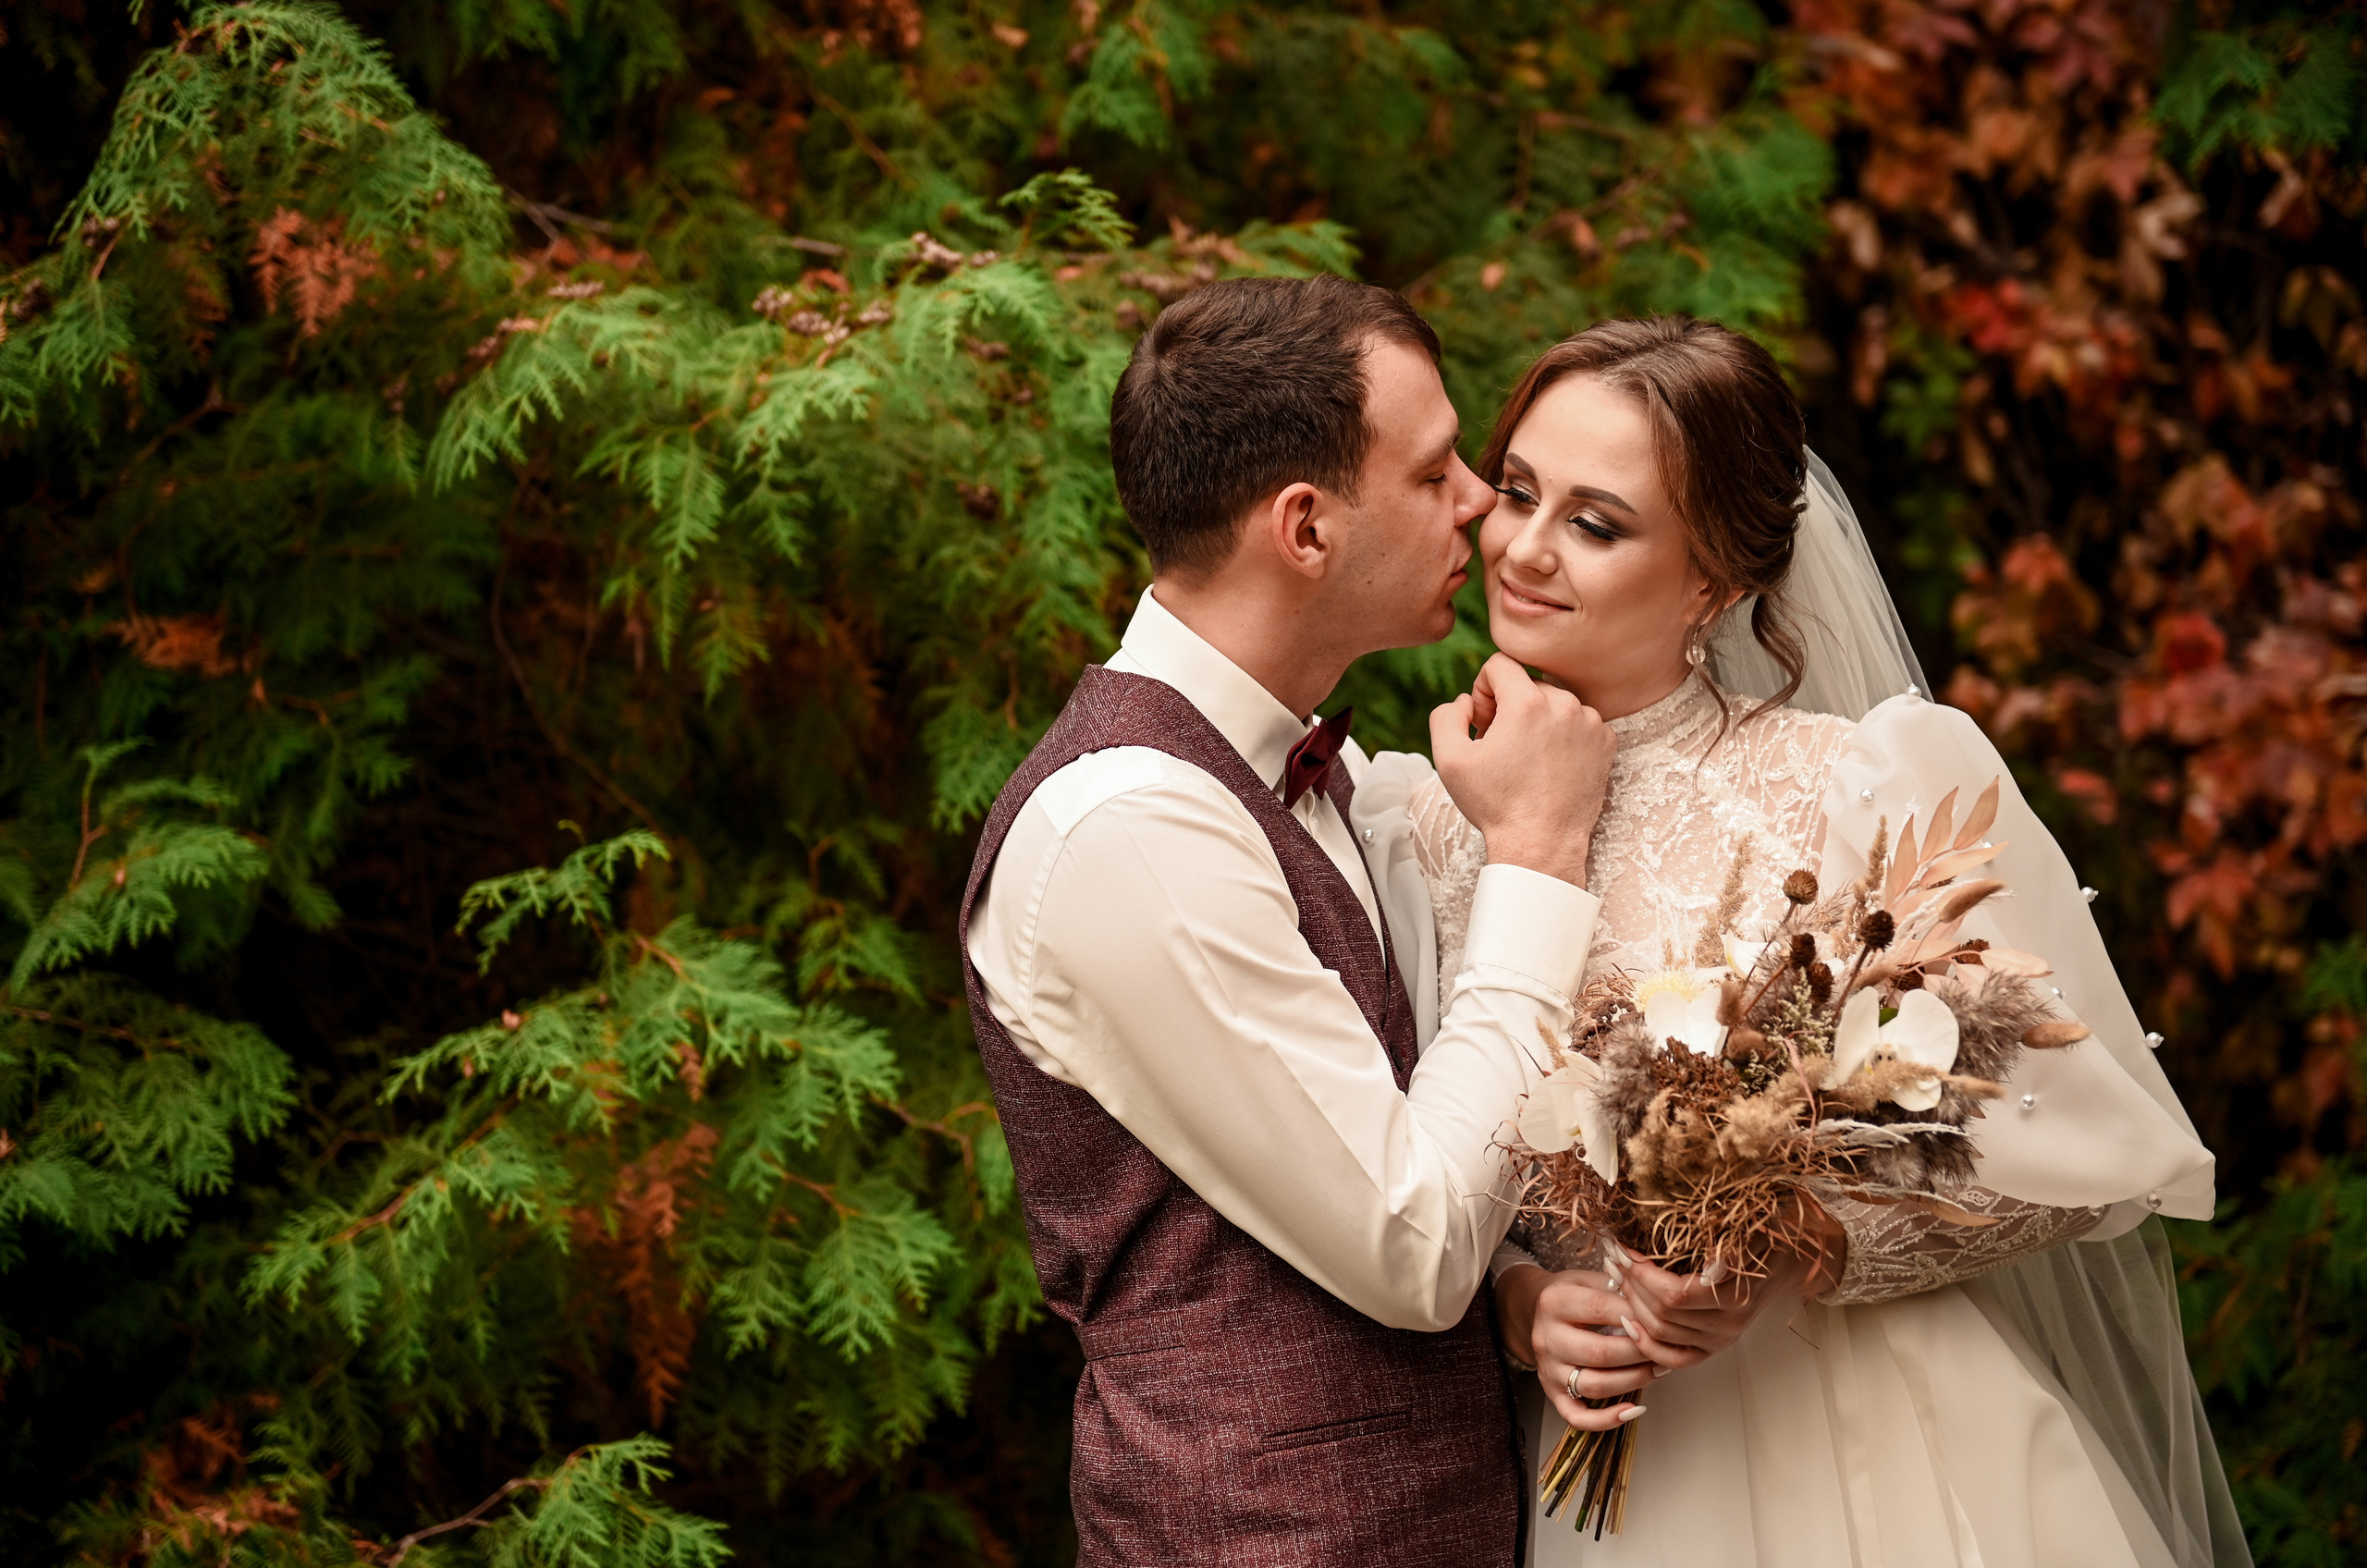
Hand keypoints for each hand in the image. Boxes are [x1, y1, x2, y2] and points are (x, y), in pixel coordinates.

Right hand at [1428, 654, 1615, 888]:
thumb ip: (1446, 715)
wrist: (1542, 845)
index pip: (1500, 664)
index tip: (1483, 722)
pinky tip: (1551, 766)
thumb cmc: (1495, 804)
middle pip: (1528, 683)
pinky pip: (1579, 722)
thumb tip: (1466, 700)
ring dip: (1538, 721)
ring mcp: (1591, 723)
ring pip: (1555, 703)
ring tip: (1527, 759)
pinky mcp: (1606, 743)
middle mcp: (1565, 704)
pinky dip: (1563, 736)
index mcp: (1527, 702)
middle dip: (1510, 706)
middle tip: (1502, 746)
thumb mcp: (1449, 760)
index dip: (1483, 690)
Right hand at [1495, 1263, 1668, 1431]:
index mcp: (1554, 1302)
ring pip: (1595, 1386)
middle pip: (1600, 1353)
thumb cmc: (1570, 1295)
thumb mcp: (1587, 1278)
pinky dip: (1607, 1420)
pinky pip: (1577, 1417)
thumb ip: (1618, 1287)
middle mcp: (1546, 1338)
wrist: (1533, 1312)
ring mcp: (1548, 1369)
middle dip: (1640, 1353)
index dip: (1635, 1316)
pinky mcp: (1551, 1393)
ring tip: (1658, 1370)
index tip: (1660, 1317)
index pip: (1600, 1309)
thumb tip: (1656, 1304)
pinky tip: (1632, 1410)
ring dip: (1634, 1381)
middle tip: (1666, 1348)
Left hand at [1605, 1201, 1846, 1364]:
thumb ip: (1727, 1243)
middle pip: (1662, 1315)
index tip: (1623, 1248)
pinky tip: (1627, 1322)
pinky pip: (1674, 1358)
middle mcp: (1727, 1325)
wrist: (1787, 1263)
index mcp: (1735, 1296)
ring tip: (1615, 1277)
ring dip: (1631, 1306)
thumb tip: (1709, 1261)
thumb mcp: (1749, 1230)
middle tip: (1611, 1258)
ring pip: (1661, 1334)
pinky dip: (1647, 1344)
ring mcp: (1720, 1340)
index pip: (1674, 1295)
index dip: (1642, 1274)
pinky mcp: (1714, 1348)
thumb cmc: (1765, 1237)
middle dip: (1630, 1284)